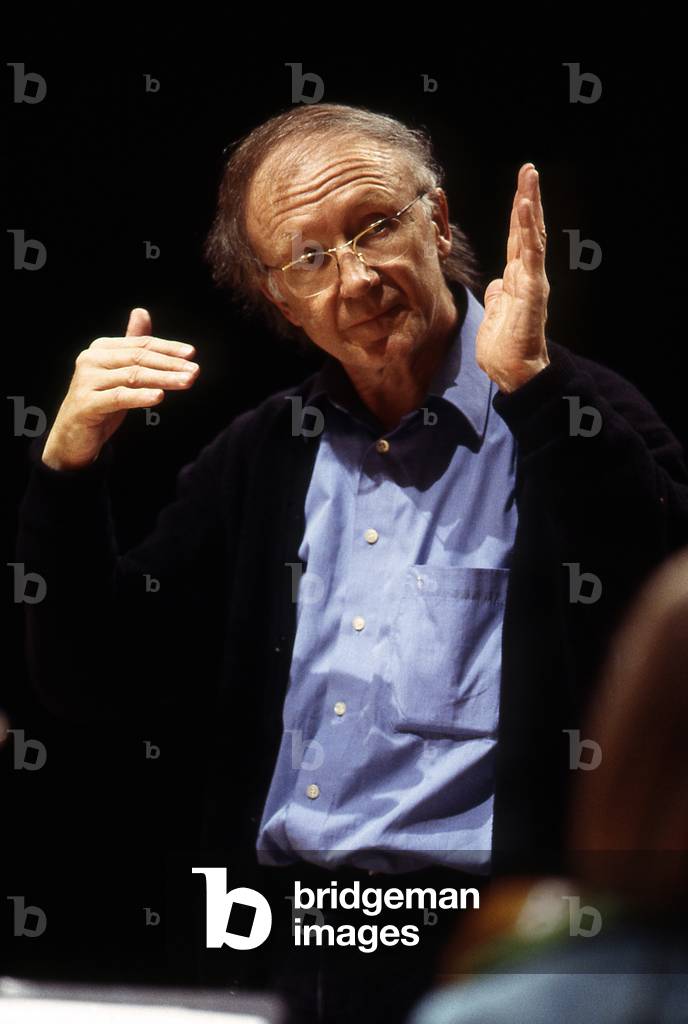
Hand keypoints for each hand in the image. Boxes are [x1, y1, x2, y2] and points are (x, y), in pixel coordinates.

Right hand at [41, 308, 199, 470]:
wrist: (73, 435)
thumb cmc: (101, 401)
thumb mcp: (119, 372)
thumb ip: (132, 346)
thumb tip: (142, 312)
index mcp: (101, 349)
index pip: (140, 344)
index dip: (167, 348)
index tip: (192, 354)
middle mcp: (91, 360)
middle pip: (138, 358)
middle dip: (170, 364)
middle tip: (195, 371)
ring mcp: (87, 381)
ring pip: (132, 376)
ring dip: (163, 379)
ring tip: (186, 382)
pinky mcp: (86, 404)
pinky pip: (118, 397)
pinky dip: (140, 396)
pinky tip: (159, 396)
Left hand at [475, 163, 550, 392]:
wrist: (514, 372)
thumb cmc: (504, 348)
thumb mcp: (493, 314)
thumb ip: (496, 297)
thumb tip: (496, 286)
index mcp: (517, 279)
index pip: (517, 240)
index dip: (518, 215)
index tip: (520, 188)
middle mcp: (528, 275)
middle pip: (528, 230)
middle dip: (528, 198)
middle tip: (529, 170)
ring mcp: (532, 280)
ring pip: (533, 235)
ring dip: (530, 204)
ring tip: (529, 177)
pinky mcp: (532, 289)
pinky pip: (530, 253)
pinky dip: (528, 228)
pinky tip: (525, 206)